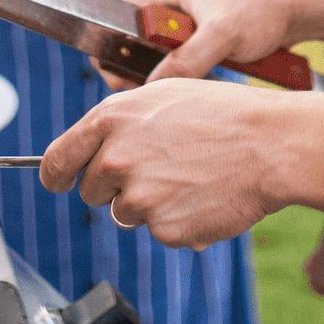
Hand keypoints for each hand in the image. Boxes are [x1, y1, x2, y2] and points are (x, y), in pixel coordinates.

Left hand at [40, 78, 279, 247]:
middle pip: (90, 190)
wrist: (267, 143)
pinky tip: (201, 193)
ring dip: (147, 201)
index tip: (58, 181)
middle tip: (156, 165)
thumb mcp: (161, 94)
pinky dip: (176, 218)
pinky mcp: (164, 229)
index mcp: (111, 119)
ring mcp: (140, 197)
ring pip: (125, 212)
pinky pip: (158, 230)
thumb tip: (94, 147)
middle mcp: (116, 159)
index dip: (55, 174)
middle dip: (113, 184)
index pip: (56, 160)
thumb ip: (119, 120)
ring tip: (186, 173)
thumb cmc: (220, 112)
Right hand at [116, 0, 295, 81]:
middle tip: (149, 91)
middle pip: (136, 38)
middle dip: (140, 65)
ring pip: (157, 52)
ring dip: (165, 71)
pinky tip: (195, 82)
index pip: (121, 18)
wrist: (296, 9)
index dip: (116, 49)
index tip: (121, 78)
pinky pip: (178, 58)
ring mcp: (182, 16)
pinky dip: (183, 72)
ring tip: (176, 86)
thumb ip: (187, 59)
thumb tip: (152, 86)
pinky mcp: (197, 33)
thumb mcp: (222, 33)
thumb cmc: (261, 8)